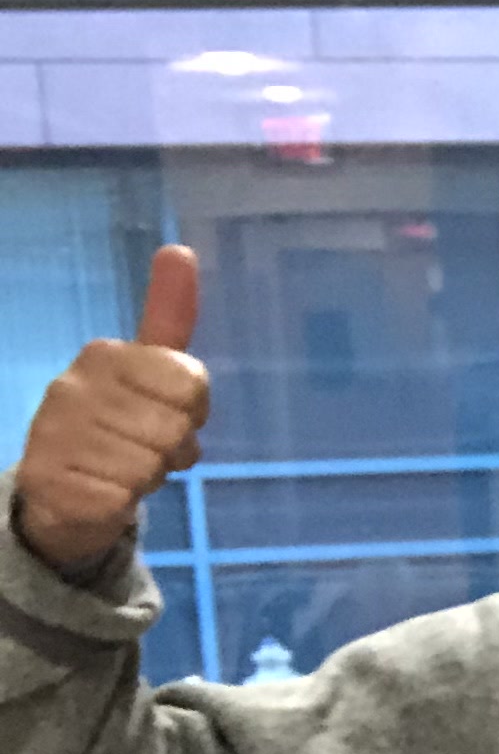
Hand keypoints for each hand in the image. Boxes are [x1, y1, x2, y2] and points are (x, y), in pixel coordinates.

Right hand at [12, 246, 209, 577]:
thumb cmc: (120, 426)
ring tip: (120, 469)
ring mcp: (55, 434)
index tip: (163, 413)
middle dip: (172, 448)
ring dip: (149, 477)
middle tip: (141, 448)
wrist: (64, 492)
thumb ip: (170, 317)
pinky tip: (102, 493)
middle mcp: (71, 387)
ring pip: (153, 466)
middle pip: (177, 428)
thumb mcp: (149, 370)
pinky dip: (123, 505)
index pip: (193, 386)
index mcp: (103, 355)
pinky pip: (124, 499)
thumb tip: (180, 249)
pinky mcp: (50, 482)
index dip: (192, 412)